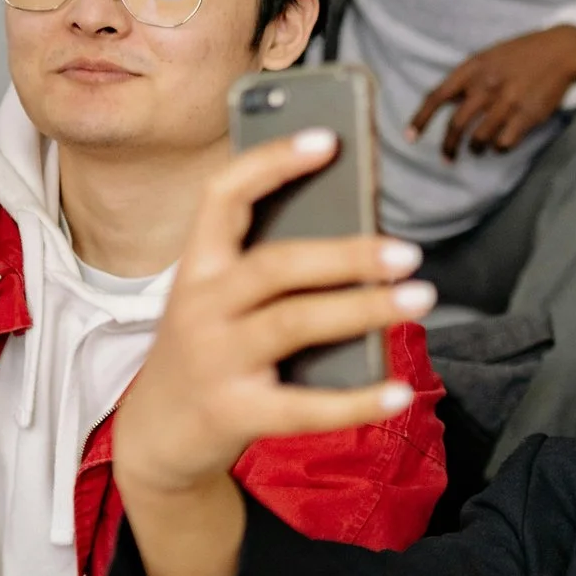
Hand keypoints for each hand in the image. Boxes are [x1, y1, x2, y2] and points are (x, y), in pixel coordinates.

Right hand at [111, 130, 428, 497]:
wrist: (154, 437)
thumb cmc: (210, 349)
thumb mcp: (222, 300)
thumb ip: (276, 268)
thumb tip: (367, 235)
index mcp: (198, 265)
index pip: (222, 196)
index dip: (271, 162)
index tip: (328, 139)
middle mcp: (199, 306)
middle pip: (276, 265)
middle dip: (346, 255)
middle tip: (409, 252)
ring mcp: (214, 361)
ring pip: (294, 324)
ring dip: (364, 310)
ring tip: (422, 297)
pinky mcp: (233, 413)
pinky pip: (303, 409)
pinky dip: (356, 402)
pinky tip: (400, 393)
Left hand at [406, 24, 575, 160]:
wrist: (561, 51)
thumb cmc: (522, 53)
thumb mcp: (490, 56)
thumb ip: (469, 77)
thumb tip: (448, 102)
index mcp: (473, 68)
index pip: (437, 96)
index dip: (420, 119)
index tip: (410, 138)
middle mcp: (486, 86)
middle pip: (456, 125)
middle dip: (448, 146)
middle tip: (448, 157)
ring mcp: (507, 102)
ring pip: (479, 139)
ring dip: (476, 149)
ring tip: (478, 149)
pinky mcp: (527, 116)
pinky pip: (504, 143)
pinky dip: (499, 148)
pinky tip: (501, 144)